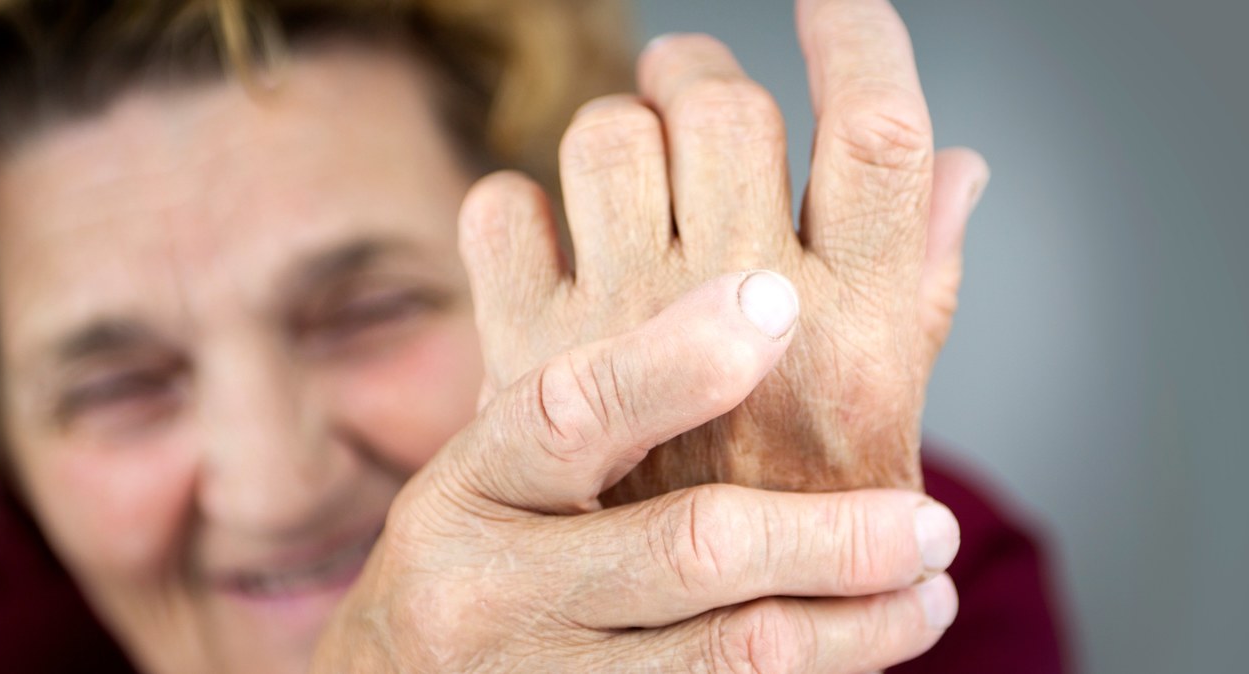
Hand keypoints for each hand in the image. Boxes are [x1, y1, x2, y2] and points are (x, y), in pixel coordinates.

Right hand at [311, 275, 959, 671]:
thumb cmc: (495, 545)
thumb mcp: (517, 461)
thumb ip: (621, 367)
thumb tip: (799, 229)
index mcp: (472, 482)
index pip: (572, 406)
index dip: (674, 358)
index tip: (779, 302)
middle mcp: (484, 584)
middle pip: (683, 546)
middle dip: (826, 535)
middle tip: (927, 520)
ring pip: (728, 649)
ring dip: (852, 620)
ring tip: (927, 585)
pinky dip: (820, 668)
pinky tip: (873, 641)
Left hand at [459, 0, 989, 501]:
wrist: (646, 648)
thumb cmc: (792, 534)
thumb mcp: (885, 430)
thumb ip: (923, 291)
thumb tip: (962, 169)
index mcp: (857, 332)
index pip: (879, 140)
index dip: (863, 41)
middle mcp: (741, 321)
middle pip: (724, 111)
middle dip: (704, 74)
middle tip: (696, 87)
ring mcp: (617, 337)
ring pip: (606, 137)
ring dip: (619, 124)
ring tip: (634, 159)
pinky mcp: (521, 363)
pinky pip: (500, 212)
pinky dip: (520, 204)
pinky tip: (555, 237)